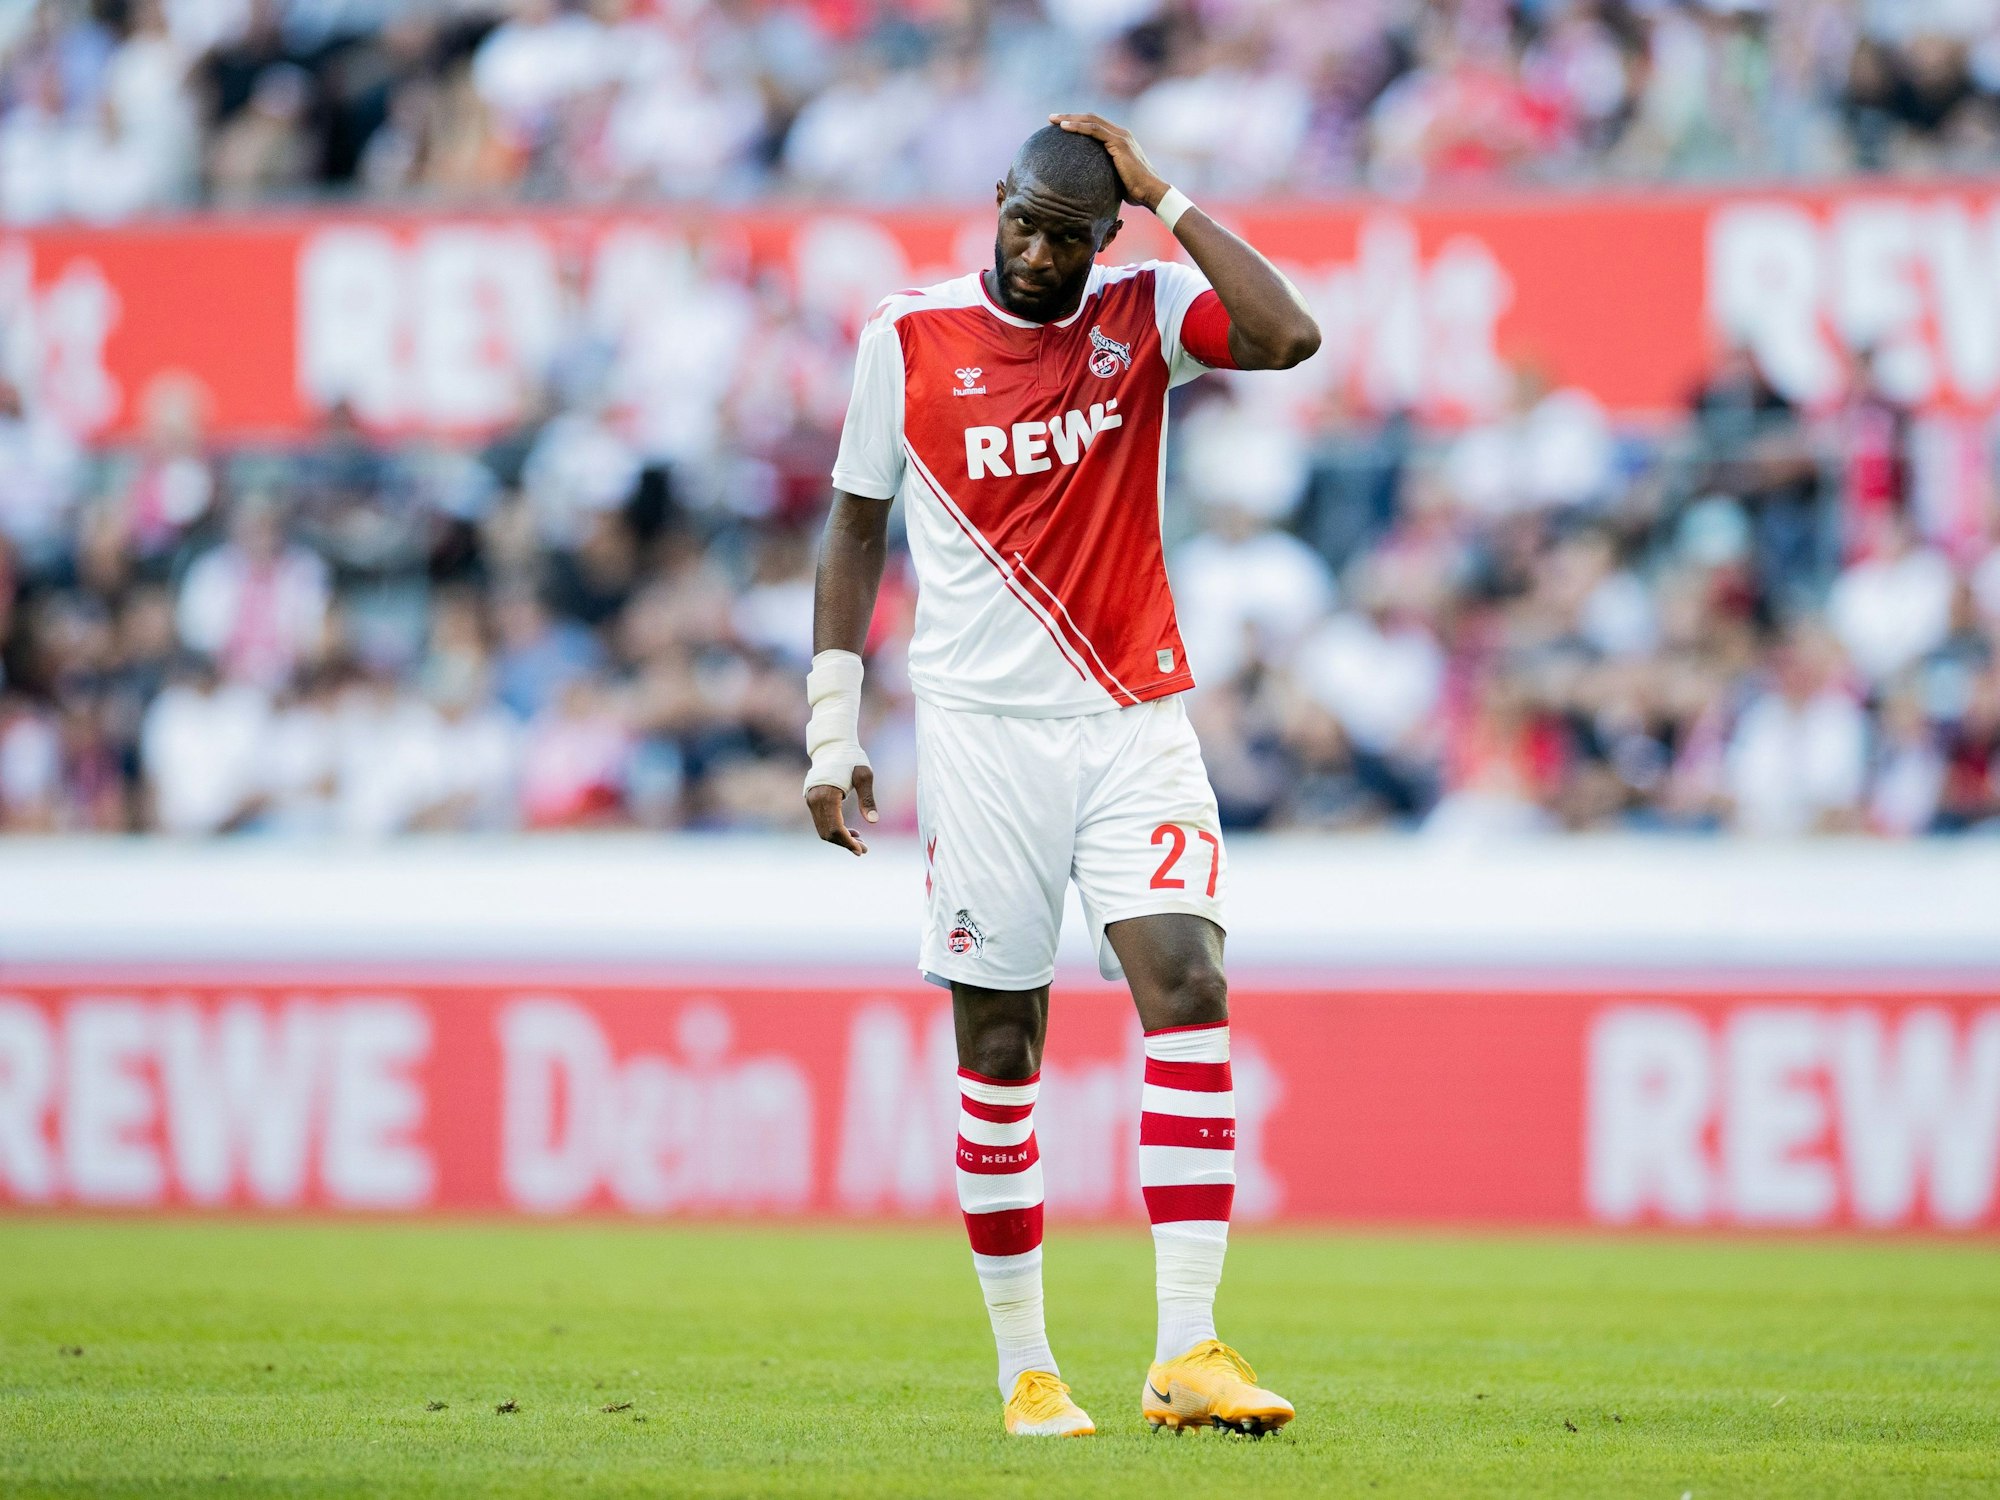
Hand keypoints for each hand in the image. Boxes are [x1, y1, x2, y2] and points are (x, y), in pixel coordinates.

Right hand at [806, 766, 876, 856]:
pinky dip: (835, 830)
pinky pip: (822, 822)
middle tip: (864, 850)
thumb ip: (868, 799)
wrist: (833, 745)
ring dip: (840, 839)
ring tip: (860, 842)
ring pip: (823, 830)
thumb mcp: (864, 775)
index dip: (847, 842)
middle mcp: (814, 800)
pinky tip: (850, 832)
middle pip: (828, 833)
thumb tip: (873, 822)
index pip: (835, 828)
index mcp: (826, 795)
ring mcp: (811, 801)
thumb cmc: (851, 757)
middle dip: (845, 844)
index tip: (861, 850)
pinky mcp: (812, 800)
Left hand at [1048, 113, 1167, 212]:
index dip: (1078, 123)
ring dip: (1070, 118)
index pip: (1096, 126)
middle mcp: (1121, 134)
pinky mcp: (1119, 143)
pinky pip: (1094, 130)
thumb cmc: (1135, 191)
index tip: (1061, 126)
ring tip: (1053, 120)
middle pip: (1091, 118)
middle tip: (1052, 119)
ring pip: (1091, 121)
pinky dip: (1078, 127)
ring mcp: (1121, 136)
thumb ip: (1104, 174)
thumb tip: (1088, 186)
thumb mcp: (1115, 180)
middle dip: (1070, 116)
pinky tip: (1064, 128)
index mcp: (1120, 140)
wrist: (1151, 192)